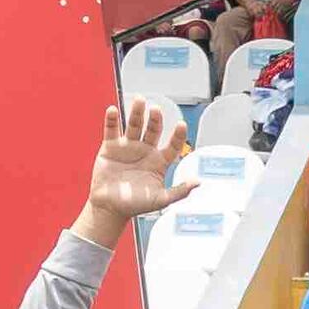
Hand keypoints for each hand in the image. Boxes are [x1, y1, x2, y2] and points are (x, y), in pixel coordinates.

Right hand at [81, 96, 183, 235]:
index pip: (172, 145)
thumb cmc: (136, 204)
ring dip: (137, 113)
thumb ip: (180, 191)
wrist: (110, 207)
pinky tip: (113, 110)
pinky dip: (112, 120)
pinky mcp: (110, 146)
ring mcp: (128, 146)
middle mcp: (145, 150)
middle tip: (156, 109)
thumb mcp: (161, 200)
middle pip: (153, 130)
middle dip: (155, 119)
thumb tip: (198, 182)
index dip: (178, 136)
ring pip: (134, 125)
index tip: (182, 125)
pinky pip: (111, 130)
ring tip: (140, 100)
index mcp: (159, 161)